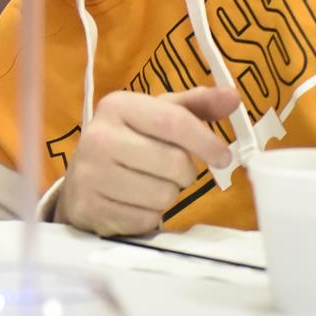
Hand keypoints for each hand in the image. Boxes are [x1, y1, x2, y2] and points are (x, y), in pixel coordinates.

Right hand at [55, 86, 240, 236]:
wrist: (82, 178)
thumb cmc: (128, 141)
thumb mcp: (157, 115)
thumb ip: (196, 105)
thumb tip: (232, 96)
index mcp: (117, 106)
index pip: (173, 122)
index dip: (206, 141)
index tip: (223, 156)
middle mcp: (98, 136)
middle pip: (174, 163)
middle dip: (185, 173)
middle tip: (173, 171)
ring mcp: (90, 174)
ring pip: (163, 196)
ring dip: (168, 196)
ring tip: (150, 185)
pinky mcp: (90, 207)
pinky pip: (145, 220)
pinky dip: (149, 216)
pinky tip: (134, 203)